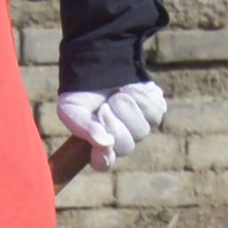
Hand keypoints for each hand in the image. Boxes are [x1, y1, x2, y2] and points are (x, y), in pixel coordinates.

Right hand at [54, 79, 168, 169]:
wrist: (100, 64)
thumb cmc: (82, 92)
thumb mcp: (72, 108)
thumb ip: (83, 128)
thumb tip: (105, 143)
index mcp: (98, 145)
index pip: (103, 163)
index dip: (104, 156)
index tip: (103, 141)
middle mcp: (121, 141)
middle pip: (125, 147)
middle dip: (113, 122)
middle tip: (104, 106)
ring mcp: (139, 128)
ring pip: (142, 131)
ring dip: (126, 108)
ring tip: (117, 95)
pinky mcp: (153, 112)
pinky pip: (155, 113)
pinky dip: (143, 98)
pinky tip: (131, 90)